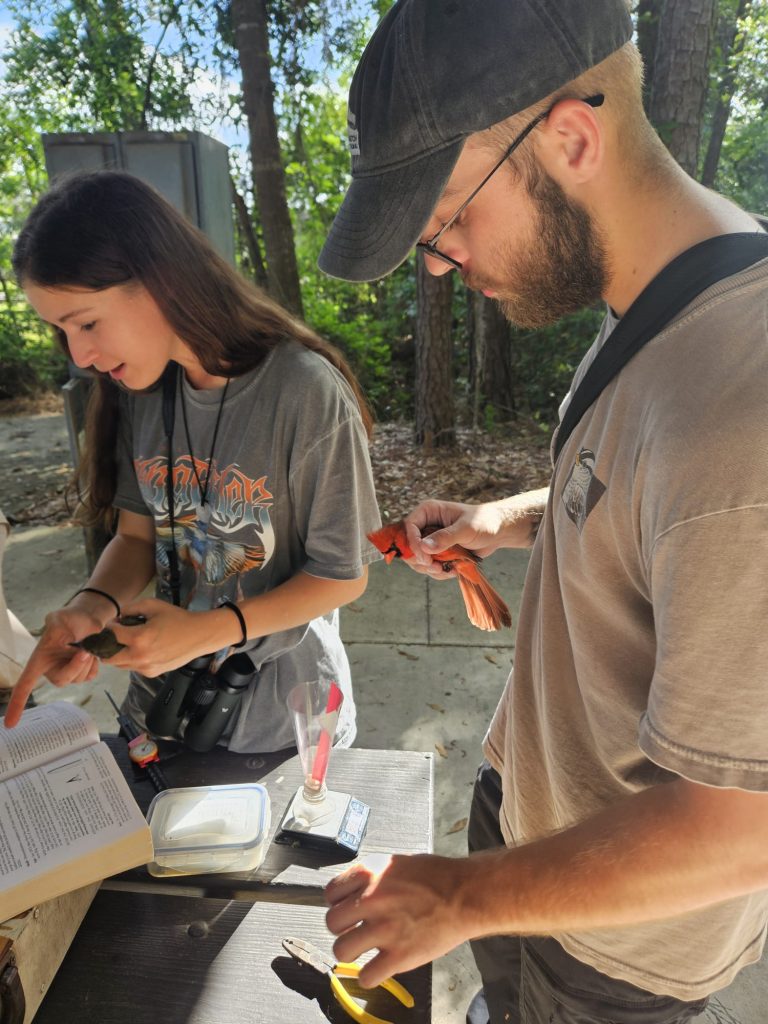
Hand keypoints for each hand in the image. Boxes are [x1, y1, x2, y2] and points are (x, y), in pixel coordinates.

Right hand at [4, 607, 103, 726]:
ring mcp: (68, 673)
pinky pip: (90, 677)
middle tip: (84, 650)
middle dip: (75, 666)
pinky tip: (92, 653)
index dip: (17, 704)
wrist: (88, 621)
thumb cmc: (70, 620)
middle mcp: (52, 670)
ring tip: (86, 646)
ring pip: (79, 679)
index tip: (9, 724)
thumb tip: (55, 624)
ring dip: (87, 662)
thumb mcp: (59, 618)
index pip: (25, 685)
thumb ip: (55, 621)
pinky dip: (95, 664)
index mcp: (39, 660)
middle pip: (62, 680)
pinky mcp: (83, 674)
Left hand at [106, 599, 216, 676]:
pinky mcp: (151, 673)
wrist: (199, 635)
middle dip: (107, 646)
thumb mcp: (153, 605)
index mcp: (139, 638)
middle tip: (115, 637)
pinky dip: (132, 659)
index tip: (114, 623)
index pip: (110, 635)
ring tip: (129, 642)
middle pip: (108, 657)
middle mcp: (139, 656)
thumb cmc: (177, 618)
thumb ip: (130, 608)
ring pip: (119, 664)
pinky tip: (143, 649)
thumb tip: (117, 617)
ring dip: (119, 654)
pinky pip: (133, 668)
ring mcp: (145, 668)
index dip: (109, 627)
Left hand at [325, 853, 472, 986]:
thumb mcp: (396, 862)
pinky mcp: (399, 956)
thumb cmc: (436, 877)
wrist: (465, 894)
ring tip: (362, 949)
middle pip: (332, 922)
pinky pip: (366, 977)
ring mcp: (385, 929)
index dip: (337, 902)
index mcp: (370, 873)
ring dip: (350, 952)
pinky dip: (370, 976)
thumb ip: (371, 876)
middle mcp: (372, 900)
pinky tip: (378, 967)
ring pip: (342, 950)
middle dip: (341, 927)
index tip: (346, 907)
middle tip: (354, 929)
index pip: (330, 893)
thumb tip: (351, 890)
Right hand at [403, 499, 506, 573]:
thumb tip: (424, 547)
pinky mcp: (437, 553)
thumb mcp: (466, 528)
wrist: (497, 531)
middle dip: (421, 561)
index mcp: (428, 512)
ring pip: (417, 560)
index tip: (425, 558)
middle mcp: (425, 525)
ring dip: (431, 569)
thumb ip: (446, 537)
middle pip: (408, 547)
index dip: (412, 544)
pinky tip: (453, 569)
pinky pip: (429, 567)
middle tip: (437, 567)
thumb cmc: (483, 521)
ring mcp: (430, 540)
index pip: (409, 527)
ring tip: (448, 569)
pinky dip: (439, 572)